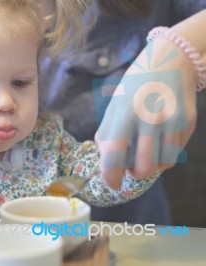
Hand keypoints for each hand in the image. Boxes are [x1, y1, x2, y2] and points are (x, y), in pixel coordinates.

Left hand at [95, 38, 196, 188]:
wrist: (170, 59)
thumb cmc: (135, 85)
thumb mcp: (114, 105)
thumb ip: (106, 134)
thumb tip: (105, 162)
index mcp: (125, 113)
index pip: (114, 157)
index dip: (110, 177)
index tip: (111, 184)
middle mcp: (150, 117)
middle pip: (143, 169)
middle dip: (134, 174)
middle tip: (130, 167)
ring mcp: (172, 120)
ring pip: (163, 165)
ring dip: (152, 165)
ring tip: (145, 152)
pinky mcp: (188, 122)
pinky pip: (176, 152)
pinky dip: (165, 153)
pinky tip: (160, 138)